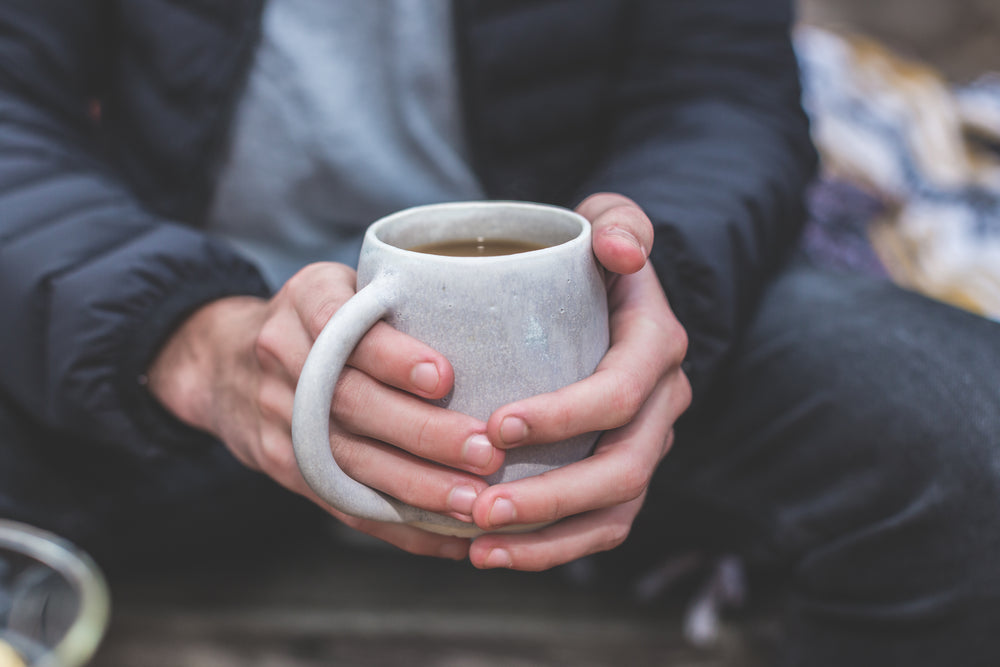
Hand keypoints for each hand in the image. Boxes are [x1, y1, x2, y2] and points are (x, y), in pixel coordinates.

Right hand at [146, 262, 505, 559]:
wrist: (225, 363)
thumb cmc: (317, 318)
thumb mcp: (342, 285)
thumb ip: (394, 301)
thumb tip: (489, 330)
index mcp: (306, 302)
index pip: (346, 327)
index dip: (393, 357)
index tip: (443, 378)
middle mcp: (284, 358)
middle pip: (352, 402)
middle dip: (422, 433)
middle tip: (483, 452)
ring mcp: (279, 418)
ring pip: (349, 460)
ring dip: (416, 487)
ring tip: (472, 501)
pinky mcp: (286, 466)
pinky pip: (343, 502)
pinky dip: (397, 526)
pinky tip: (445, 538)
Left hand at [467, 193, 691, 570]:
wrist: (614, 297)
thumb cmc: (596, 259)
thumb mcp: (612, 220)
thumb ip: (619, 223)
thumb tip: (621, 251)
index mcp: (657, 347)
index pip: (620, 392)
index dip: (566, 416)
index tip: (497, 424)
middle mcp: (661, 405)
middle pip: (622, 469)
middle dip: (552, 496)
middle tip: (482, 507)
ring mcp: (645, 446)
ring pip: (613, 511)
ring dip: (547, 538)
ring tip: (478, 546)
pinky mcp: (623, 475)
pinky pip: (598, 527)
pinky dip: (549, 549)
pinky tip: (489, 554)